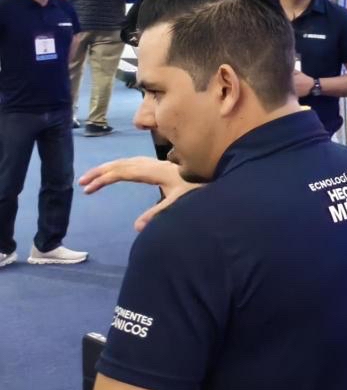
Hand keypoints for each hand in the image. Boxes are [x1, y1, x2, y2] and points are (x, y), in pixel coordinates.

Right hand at [79, 157, 201, 230]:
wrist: (221, 174)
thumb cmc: (201, 189)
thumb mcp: (181, 202)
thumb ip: (159, 213)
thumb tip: (137, 227)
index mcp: (156, 171)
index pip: (124, 172)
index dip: (105, 179)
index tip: (89, 188)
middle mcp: (155, 164)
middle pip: (122, 164)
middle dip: (101, 172)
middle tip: (82, 183)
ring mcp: (159, 164)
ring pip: (128, 162)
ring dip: (110, 169)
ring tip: (93, 179)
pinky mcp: (162, 168)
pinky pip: (135, 164)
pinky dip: (121, 168)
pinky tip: (118, 173)